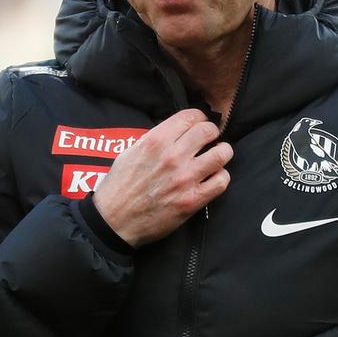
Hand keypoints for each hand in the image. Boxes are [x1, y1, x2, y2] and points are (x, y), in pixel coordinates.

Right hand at [91, 109, 231, 246]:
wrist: (115, 220)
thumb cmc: (119, 186)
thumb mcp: (130, 152)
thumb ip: (154, 140)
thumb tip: (175, 133)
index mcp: (155, 140)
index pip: (190, 116)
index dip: (199, 117)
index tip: (200, 123)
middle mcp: (172, 156)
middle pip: (208, 131)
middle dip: (212, 132)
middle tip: (210, 139)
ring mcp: (185, 178)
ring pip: (222, 154)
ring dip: (222, 152)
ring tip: (216, 156)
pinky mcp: (193, 200)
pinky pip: (221, 181)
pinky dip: (221, 177)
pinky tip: (213, 178)